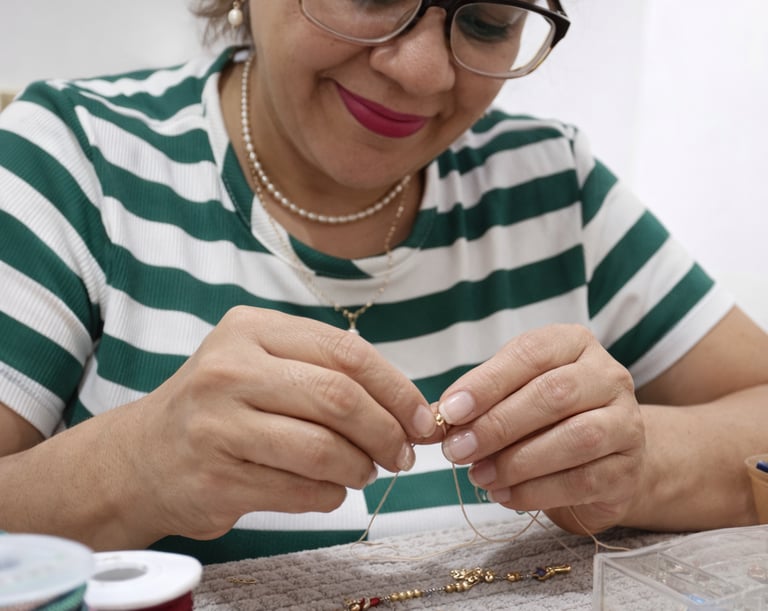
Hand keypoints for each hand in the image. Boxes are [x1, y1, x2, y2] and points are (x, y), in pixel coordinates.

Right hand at [124, 306, 432, 542]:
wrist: (143, 456)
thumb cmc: (221, 405)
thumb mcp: (263, 362)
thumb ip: (327, 371)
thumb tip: (408, 409)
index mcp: (251, 330)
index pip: (346, 352)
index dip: (396, 388)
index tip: (422, 418)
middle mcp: (230, 370)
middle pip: (339, 399)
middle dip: (386, 432)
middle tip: (403, 453)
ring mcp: (218, 426)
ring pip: (323, 450)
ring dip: (360, 468)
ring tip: (364, 471)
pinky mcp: (216, 479)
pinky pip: (300, 490)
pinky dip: (331, 495)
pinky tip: (330, 489)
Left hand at [436, 324, 644, 533]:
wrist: (605, 457)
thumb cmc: (547, 418)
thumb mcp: (512, 395)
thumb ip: (477, 402)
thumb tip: (432, 420)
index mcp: (574, 344)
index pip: (531, 353)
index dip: (488, 382)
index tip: (450, 410)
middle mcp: (608, 377)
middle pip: (553, 394)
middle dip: (497, 424)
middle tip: (457, 450)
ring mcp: (626, 423)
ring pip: (575, 438)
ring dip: (517, 461)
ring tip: (478, 475)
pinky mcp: (628, 469)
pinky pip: (583, 481)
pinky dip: (536, 491)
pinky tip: (505, 494)